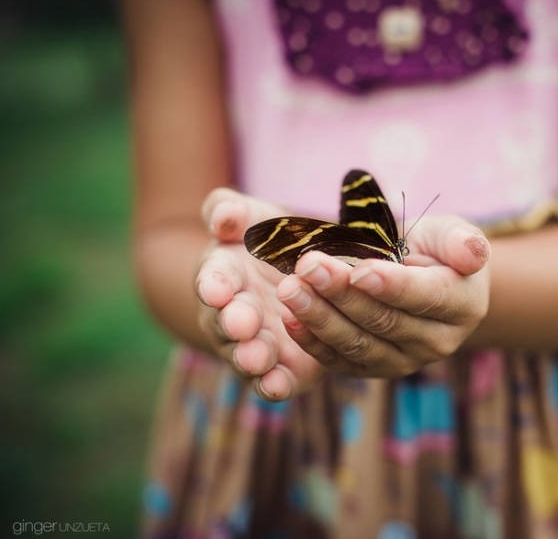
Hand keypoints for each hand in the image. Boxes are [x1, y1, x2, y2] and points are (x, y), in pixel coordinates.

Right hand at [194, 188, 325, 399]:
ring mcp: (255, 344)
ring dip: (250, 358)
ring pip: (245, 355)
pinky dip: (272, 386)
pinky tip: (277, 387)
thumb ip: (230, 210)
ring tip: (258, 358)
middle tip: (242, 323)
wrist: (305, 277)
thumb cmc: (272, 241)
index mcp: (224, 275)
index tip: (216, 288)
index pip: (213, 278)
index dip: (214, 284)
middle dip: (233, 323)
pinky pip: (273, 381)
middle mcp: (232, 314)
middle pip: (226, 322)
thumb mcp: (255, 216)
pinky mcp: (283, 369)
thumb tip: (221, 217)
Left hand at [276, 215, 490, 376]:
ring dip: (319, 317)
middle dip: (342, 293)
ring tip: (290, 289)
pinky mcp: (371, 367)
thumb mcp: (453, 235)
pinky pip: (339, 360)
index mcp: (462, 306)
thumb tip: (473, 253)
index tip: (358, 269)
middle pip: (384, 321)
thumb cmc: (437, 250)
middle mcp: (436, 342)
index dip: (392, 285)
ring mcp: (403, 361)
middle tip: (307, 266)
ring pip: (357, 344)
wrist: (426, 279)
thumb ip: (462, 242)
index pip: (425, 297)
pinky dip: (312, 340)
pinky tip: (289, 317)